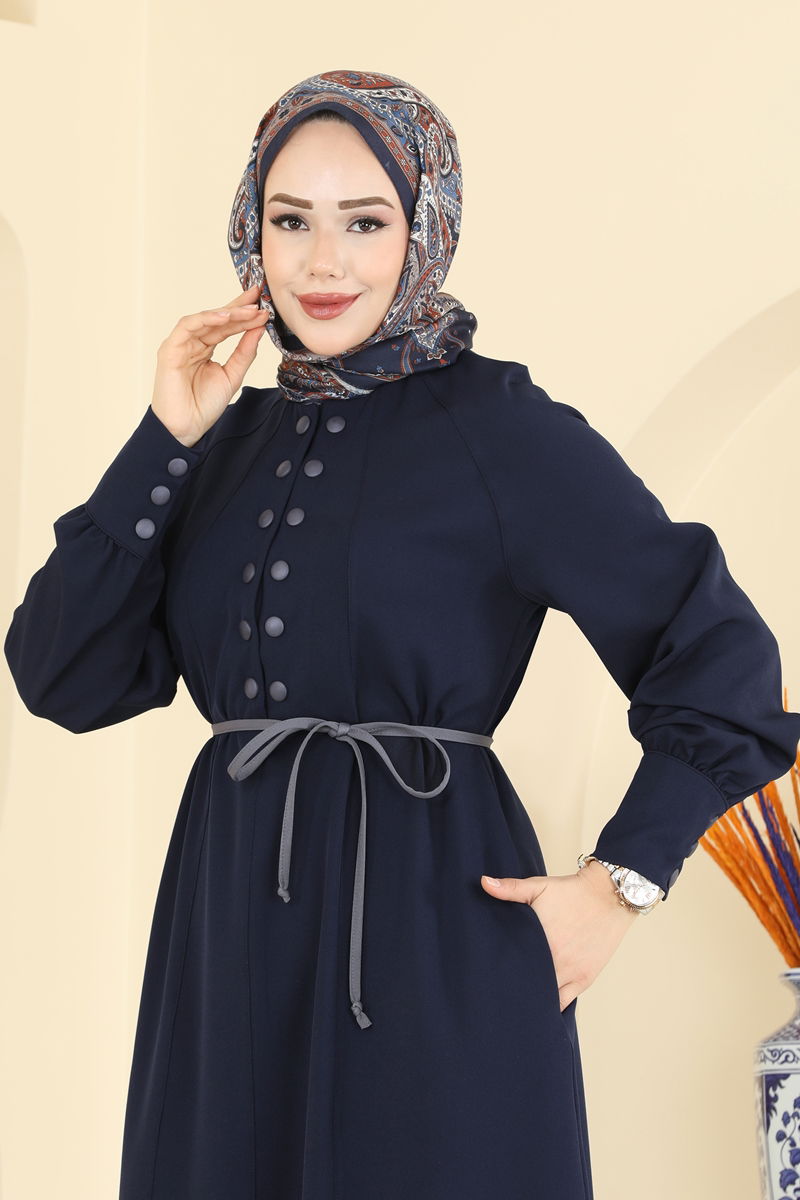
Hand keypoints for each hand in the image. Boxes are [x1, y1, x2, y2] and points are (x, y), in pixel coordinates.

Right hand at [151, 282, 268, 446]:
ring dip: (228, 312)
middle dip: (239, 307)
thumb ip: (245, 352)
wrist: (186, 428)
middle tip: (259, 297)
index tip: (264, 305)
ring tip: (249, 310)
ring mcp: (181, 344)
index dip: (244, 314)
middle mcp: (192, 343)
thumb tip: (258, 329)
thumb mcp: (233, 375)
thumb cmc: (204, 405)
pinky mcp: (170, 349)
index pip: (226, 325)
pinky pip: (188, 326)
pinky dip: (206, 319)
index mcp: (205, 348)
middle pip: (217, 319)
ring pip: (205, 320)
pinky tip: (225, 316)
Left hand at [481, 860, 638, 1010]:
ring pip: (544, 997)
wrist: (608, 896)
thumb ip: (510, 888)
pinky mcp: (584, 979)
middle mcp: (554, 959)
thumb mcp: (539, 886)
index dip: (498, 972)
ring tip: (516, 1001)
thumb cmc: (571, 892)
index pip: (511, 964)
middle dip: (512, 987)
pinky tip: (539, 1008)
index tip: (488, 975)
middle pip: (526, 983)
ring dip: (531, 999)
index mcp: (539, 939)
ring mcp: (570, 972)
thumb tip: (483, 882)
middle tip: (499, 991)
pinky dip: (551, 1006)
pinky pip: (563, 1002)